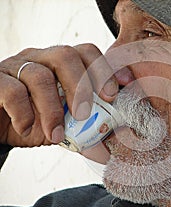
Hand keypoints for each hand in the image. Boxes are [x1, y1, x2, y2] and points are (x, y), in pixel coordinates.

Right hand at [0, 43, 118, 146]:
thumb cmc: (36, 121)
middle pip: (66, 56)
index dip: (103, 70)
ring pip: (40, 76)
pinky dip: (24, 113)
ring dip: (52, 110)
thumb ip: (85, 127)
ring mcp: (16, 67)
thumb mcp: (65, 124)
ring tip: (56, 134)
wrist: (0, 127)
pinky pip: (12, 90)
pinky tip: (27, 129)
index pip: (86, 52)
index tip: (112, 96)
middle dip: (81, 88)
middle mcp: (40, 59)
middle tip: (84, 115)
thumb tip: (110, 142)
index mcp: (62, 65)